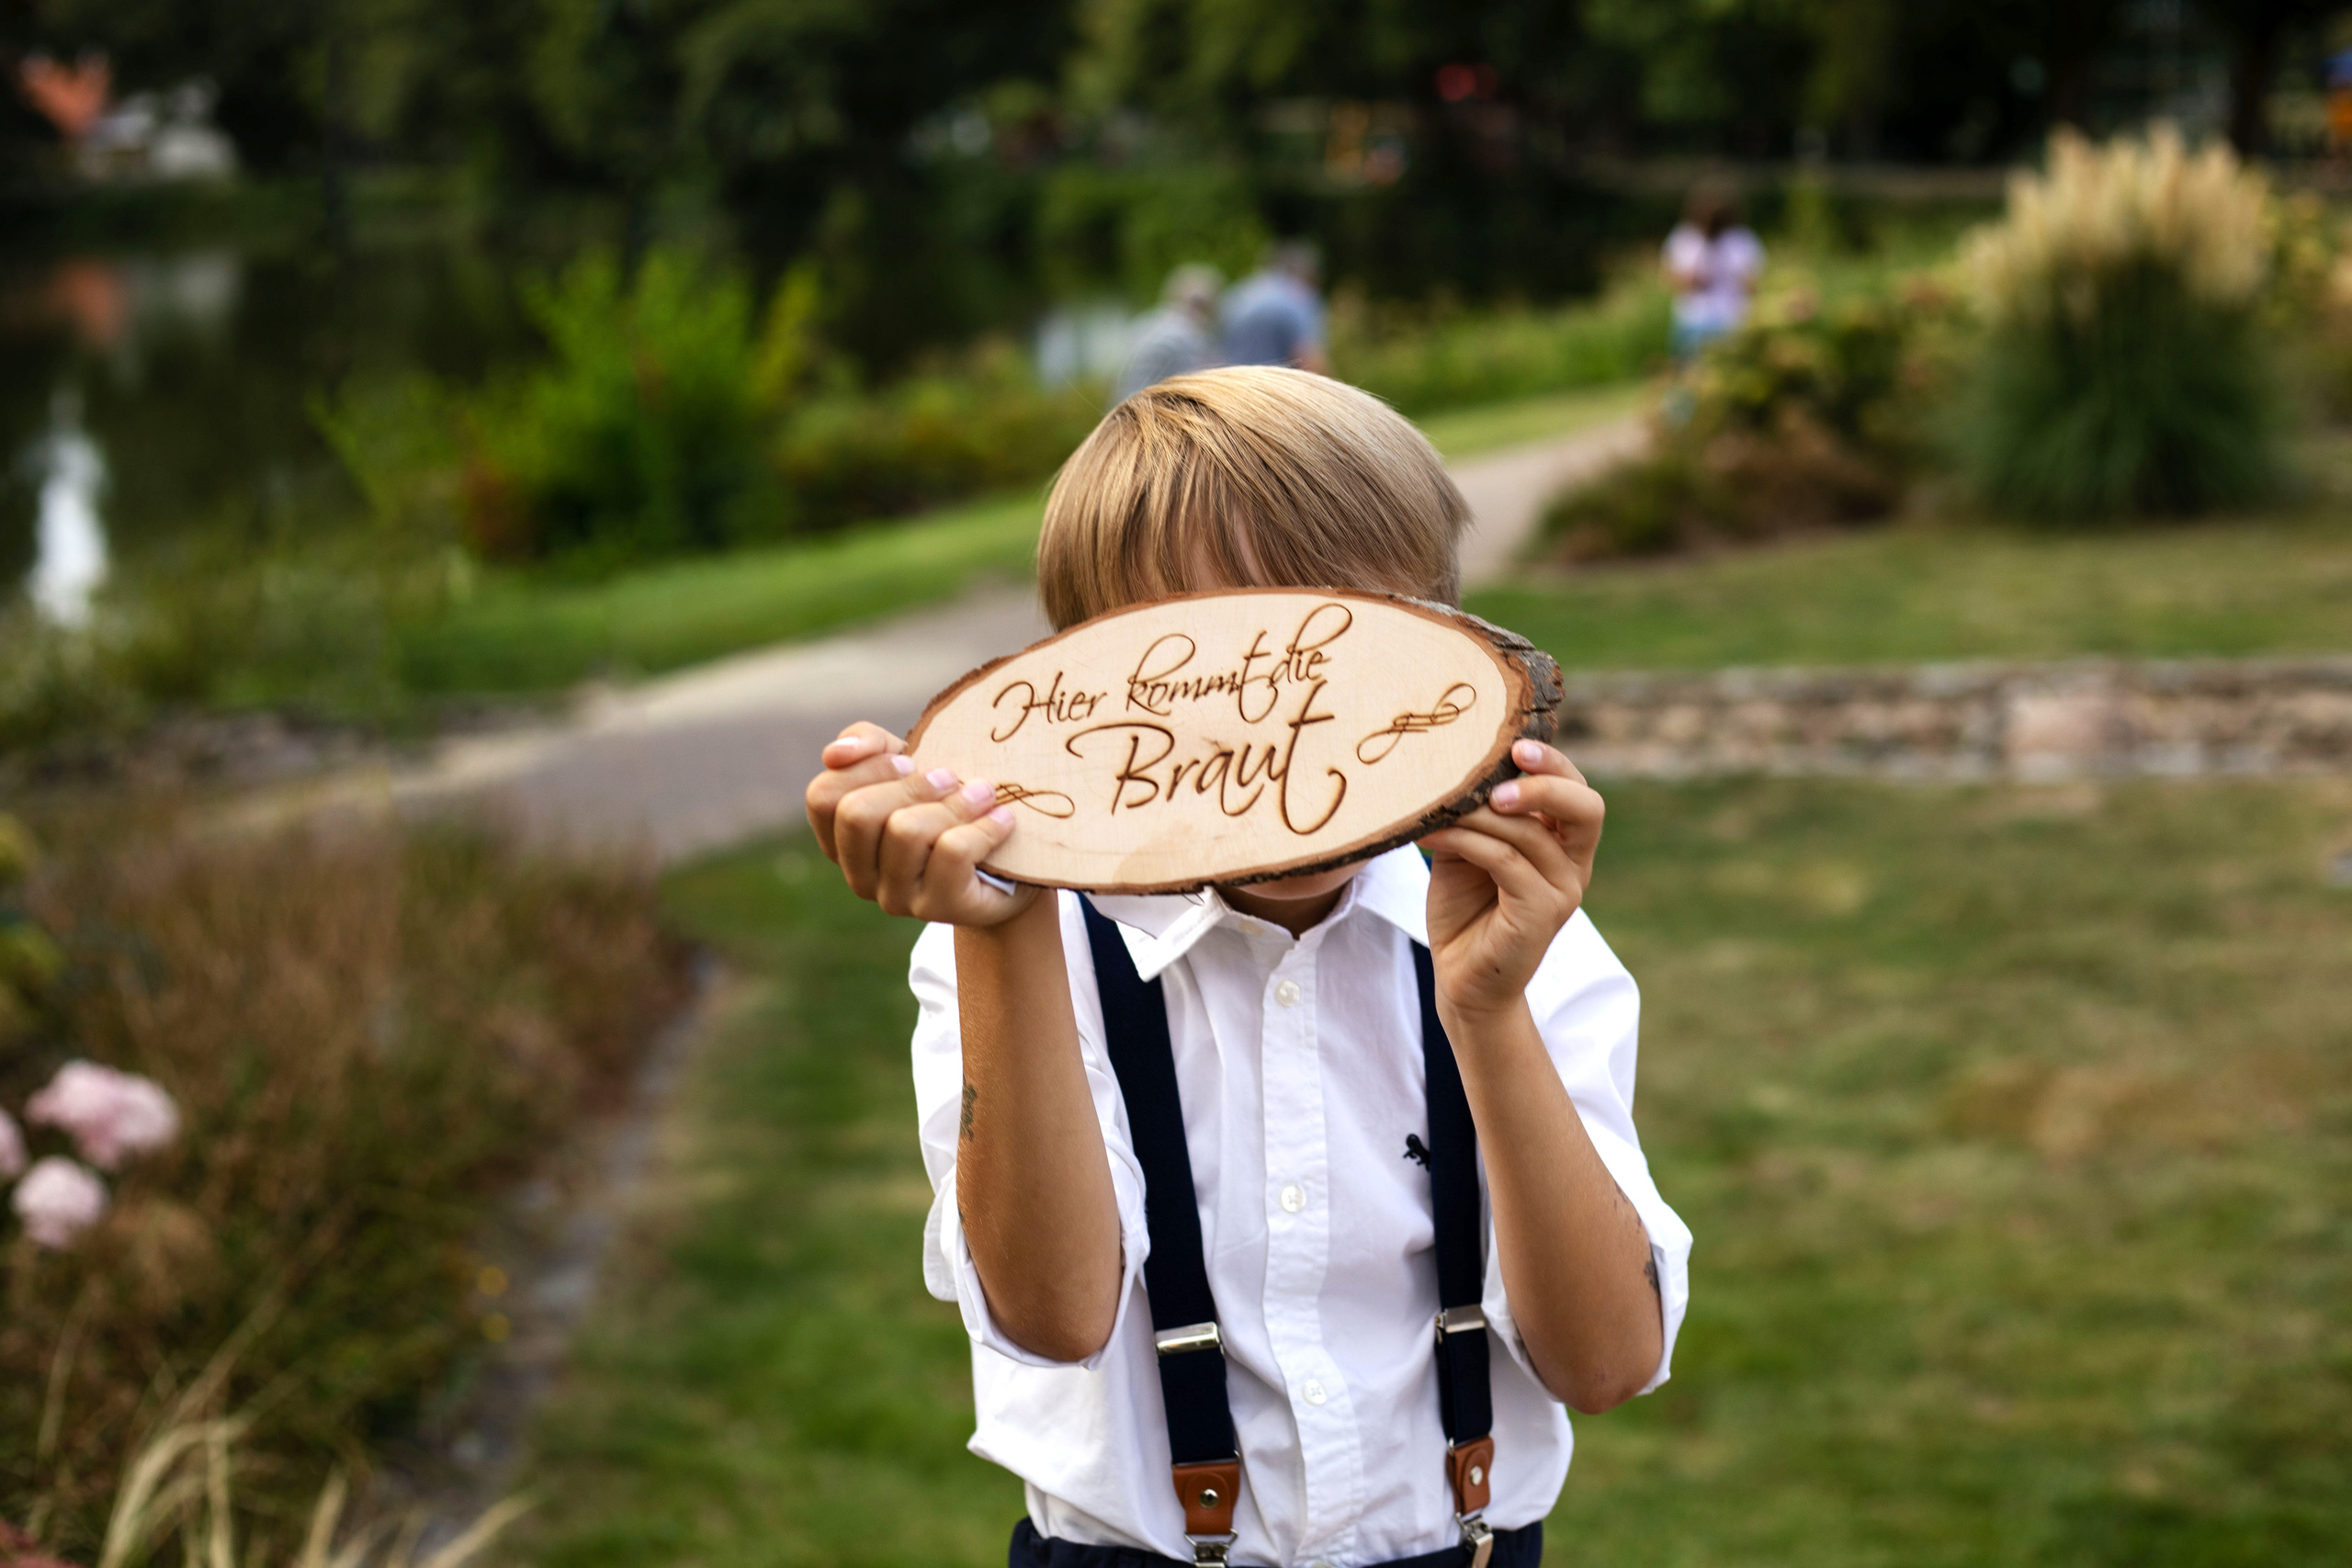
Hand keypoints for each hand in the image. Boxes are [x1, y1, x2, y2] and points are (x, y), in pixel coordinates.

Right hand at [804, 722, 1036, 925]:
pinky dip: (983, 827)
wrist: (1008, 865)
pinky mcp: (938, 907)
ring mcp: (896, 898)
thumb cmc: (946, 806)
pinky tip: (1002, 819)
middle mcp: (859, 875)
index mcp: (841, 840)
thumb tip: (834, 753)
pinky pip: (952, 852)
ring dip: (954, 803)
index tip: (908, 761)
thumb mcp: (906, 766)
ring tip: (984, 795)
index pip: (822, 797)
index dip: (865, 768)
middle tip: (949, 777)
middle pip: (858, 814)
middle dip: (910, 786)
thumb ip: (867, 745)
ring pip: (906, 832)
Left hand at [1417, 740, 1604, 1022]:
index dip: (1552, 763)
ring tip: (1434, 806)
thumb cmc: (1465, 909)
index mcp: (1562, 842)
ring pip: (1530, 833)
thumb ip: (1474, 814)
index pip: (1575, 790)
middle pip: (1586, 808)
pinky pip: (1507, 863)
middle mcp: (1573, 864)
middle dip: (1546, 781)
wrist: (1462, 980)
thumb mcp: (1468, 849)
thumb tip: (1449, 766)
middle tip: (1503, 769)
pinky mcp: (1541, 914)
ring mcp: (1563, 891)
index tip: (1515, 744)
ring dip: (1478, 814)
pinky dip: (1467, 841)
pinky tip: (1431, 835)